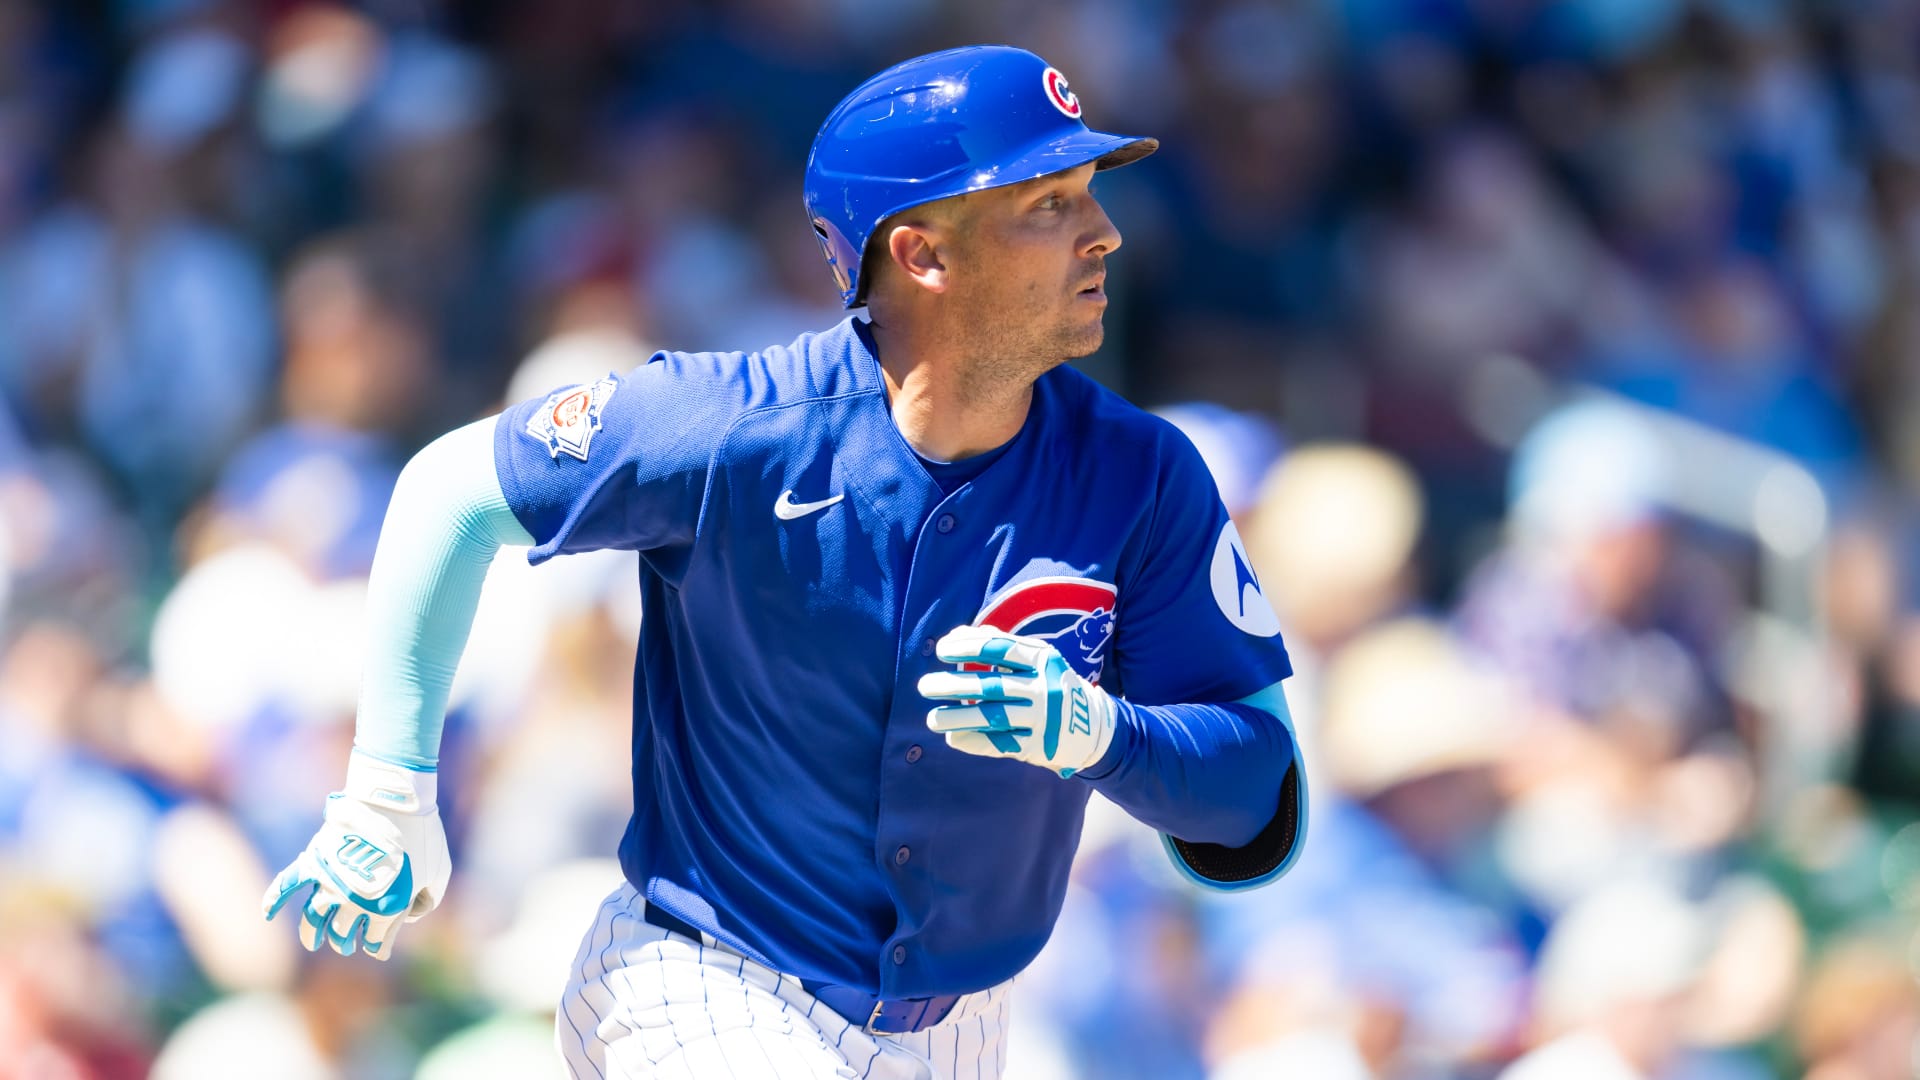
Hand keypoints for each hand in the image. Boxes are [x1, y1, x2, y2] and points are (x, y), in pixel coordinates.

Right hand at [262, 752, 450, 959]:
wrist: (395, 800)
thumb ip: (426, 901)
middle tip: (345, 944)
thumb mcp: (438, 873)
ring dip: (312, 933)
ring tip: (313, 942)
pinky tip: (268, 912)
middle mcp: (353, 902)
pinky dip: (274, 898)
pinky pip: (287, 883)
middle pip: (342, 932)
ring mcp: (331, 882)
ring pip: (314, 918)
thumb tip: (408, 913)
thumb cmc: (422, 835)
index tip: (377, 949)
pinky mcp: (316, 861)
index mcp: (384, 908)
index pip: (376, 941)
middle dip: (344, 941)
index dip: (377, 947)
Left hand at [918, 625, 1118, 777]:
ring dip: (958, 718)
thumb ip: (1000, 644)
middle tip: (925, 686)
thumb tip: (957, 635)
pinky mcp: (1038, 745)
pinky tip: (954, 738)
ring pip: (992, 717)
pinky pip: (1000, 743)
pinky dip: (974, 741)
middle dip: (953, 685)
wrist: (1092, 726)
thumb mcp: (1037, 658)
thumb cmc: (1052, 683)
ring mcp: (1042, 718)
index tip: (941, 651)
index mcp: (1043, 659)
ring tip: (932, 719)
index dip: (967, 647)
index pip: (999, 649)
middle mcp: (1044, 687)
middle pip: (991, 685)